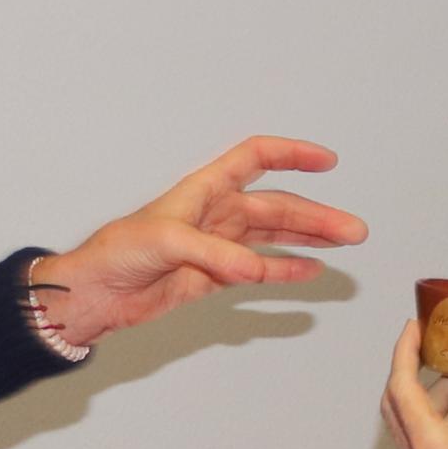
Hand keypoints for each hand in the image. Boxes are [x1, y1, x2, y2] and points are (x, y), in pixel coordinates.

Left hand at [26, 136, 364, 350]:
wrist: (93, 293)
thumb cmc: (116, 253)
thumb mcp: (165, 242)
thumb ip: (214, 254)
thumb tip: (255, 268)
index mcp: (203, 190)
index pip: (255, 158)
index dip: (292, 155)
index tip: (327, 161)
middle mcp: (215, 213)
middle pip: (277, 206)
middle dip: (316, 216)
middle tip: (354, 230)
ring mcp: (217, 245)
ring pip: (274, 237)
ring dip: (309, 240)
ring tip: (345, 244)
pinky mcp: (213, 276)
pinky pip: (259, 270)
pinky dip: (285, 271)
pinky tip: (311, 272)